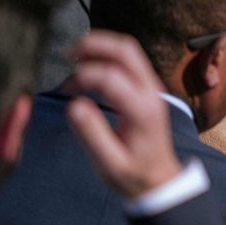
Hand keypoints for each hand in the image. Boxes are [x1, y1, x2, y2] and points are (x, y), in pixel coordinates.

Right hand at [65, 32, 181, 198]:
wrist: (160, 179)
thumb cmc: (134, 175)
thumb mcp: (110, 165)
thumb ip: (92, 135)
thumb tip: (74, 105)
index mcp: (142, 111)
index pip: (111, 77)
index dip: (83, 77)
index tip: (65, 90)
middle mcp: (151, 93)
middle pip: (126, 50)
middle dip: (94, 44)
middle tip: (67, 54)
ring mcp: (151, 88)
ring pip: (129, 50)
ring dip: (100, 47)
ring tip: (73, 58)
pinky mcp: (146, 88)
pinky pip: (129, 60)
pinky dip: (106, 56)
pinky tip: (87, 67)